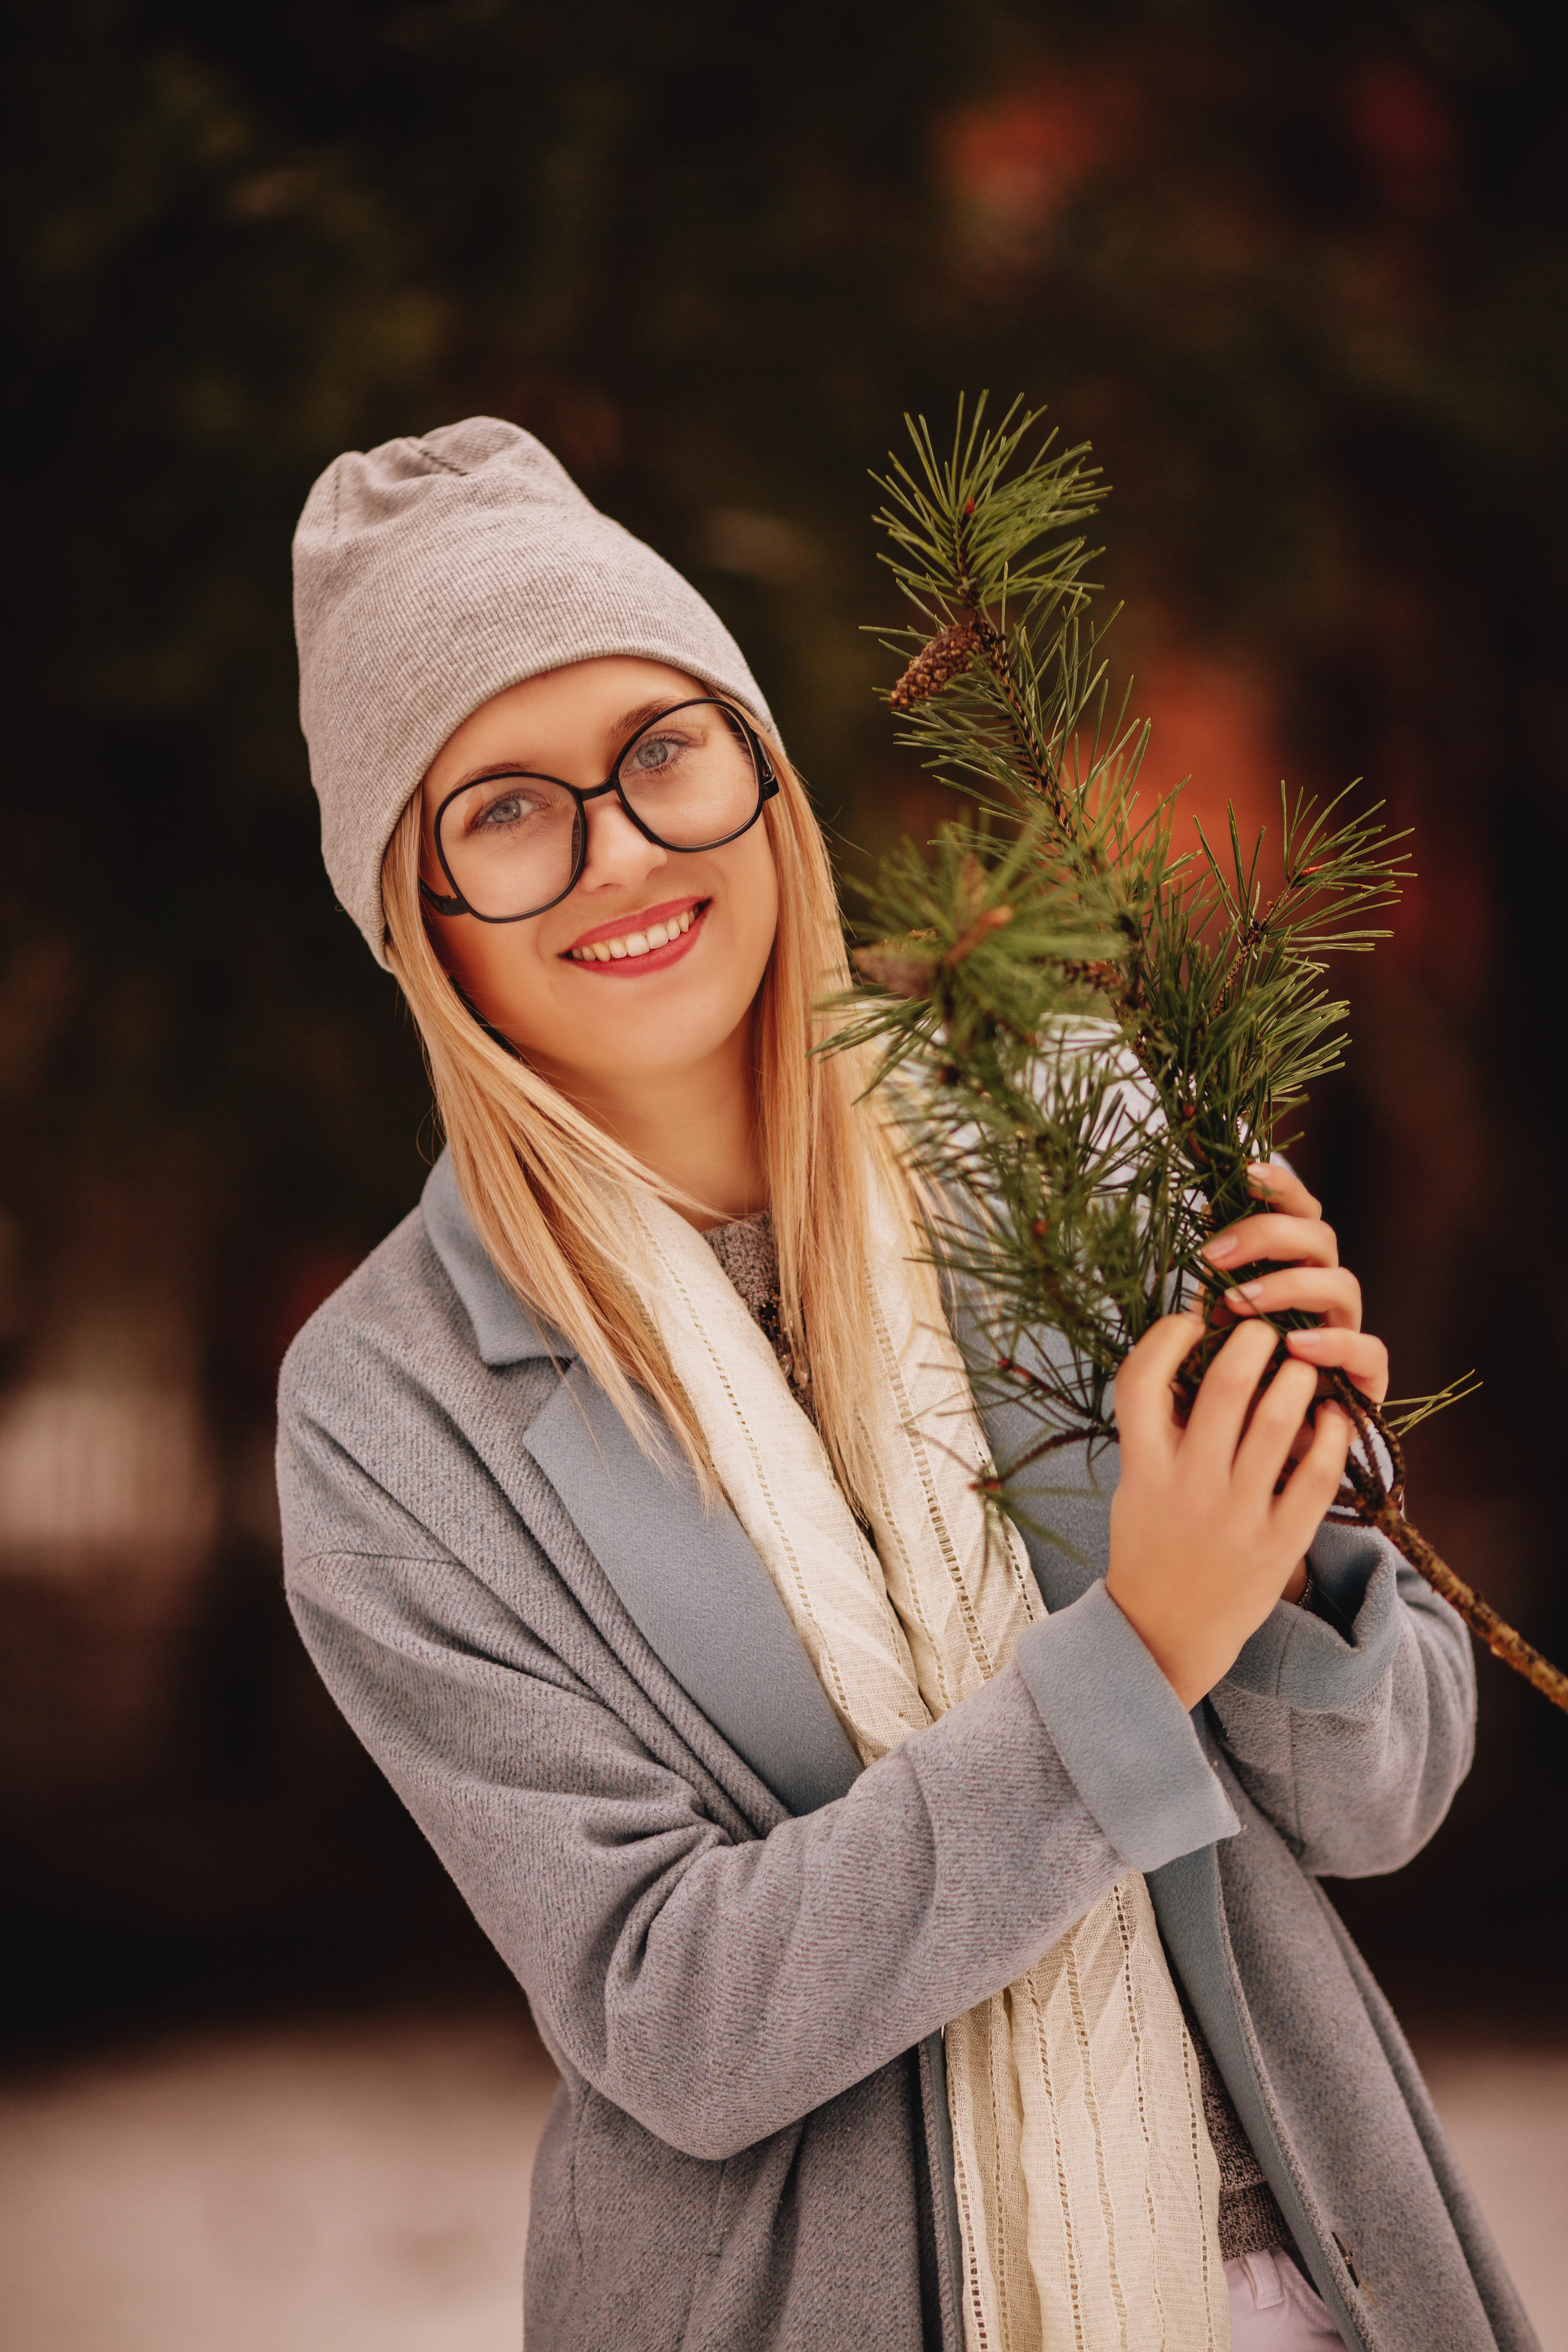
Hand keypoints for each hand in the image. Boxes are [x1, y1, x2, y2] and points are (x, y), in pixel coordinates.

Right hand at [1105, 1163, 1388, 1708]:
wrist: (1166, 1632)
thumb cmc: (1151, 1540)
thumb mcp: (1135, 1481)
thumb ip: (1158, 1425)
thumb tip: (1195, 1346)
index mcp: (1143, 1467)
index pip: (1143, 1380)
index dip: (1168, 1337)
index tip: (1192, 1320)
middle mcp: (1188, 1487)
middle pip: (1224, 1386)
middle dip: (1252, 1341)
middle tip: (1265, 1330)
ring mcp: (1236, 1516)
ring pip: (1279, 1420)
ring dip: (1297, 1377)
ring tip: (1302, 1365)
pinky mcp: (1278, 1543)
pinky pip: (1316, 1474)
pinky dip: (1331, 1433)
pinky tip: (1333, 1414)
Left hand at [1201, 1161, 1388, 1420]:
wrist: (1250, 1459)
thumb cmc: (1228, 1384)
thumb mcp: (1209, 1325)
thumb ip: (1212, 1282)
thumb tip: (1196, 1225)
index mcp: (1291, 1269)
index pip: (1299, 1211)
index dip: (1279, 1185)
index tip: (1244, 1173)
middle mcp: (1324, 1295)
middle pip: (1321, 1237)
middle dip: (1268, 1234)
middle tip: (1214, 1257)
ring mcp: (1347, 1333)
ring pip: (1343, 1285)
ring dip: (1289, 1286)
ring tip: (1240, 1304)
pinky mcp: (1364, 1380)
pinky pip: (1368, 1351)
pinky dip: (1334, 1345)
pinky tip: (1295, 1346)